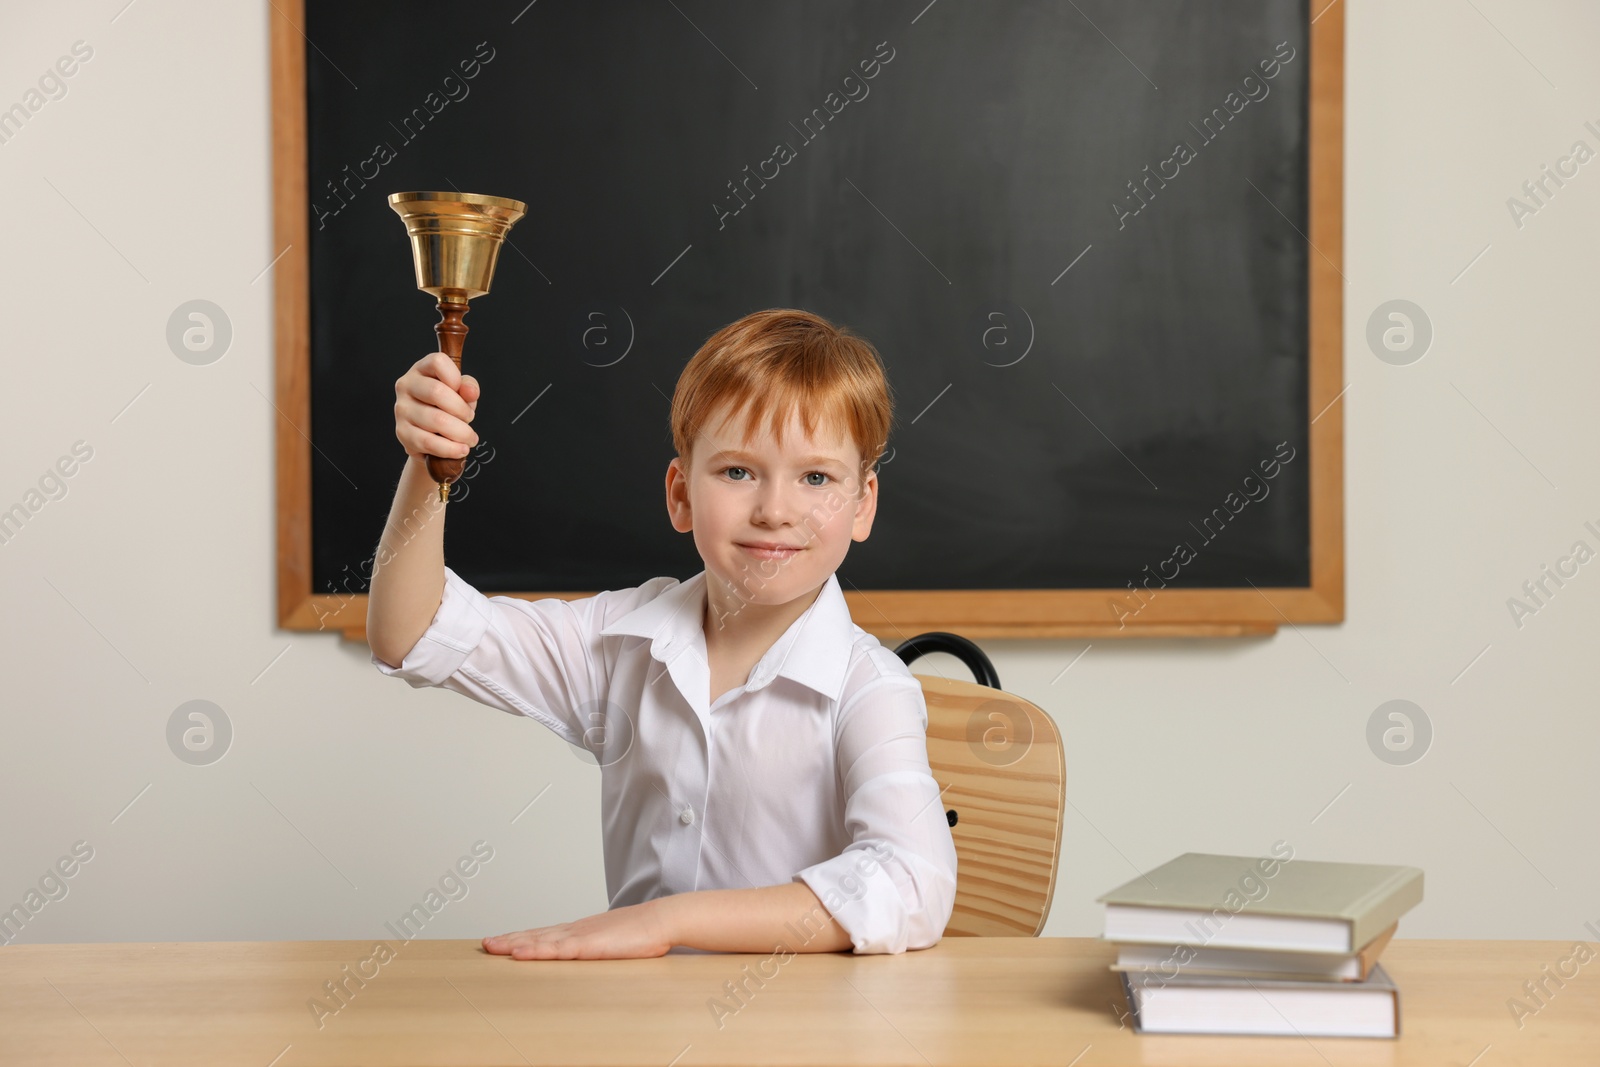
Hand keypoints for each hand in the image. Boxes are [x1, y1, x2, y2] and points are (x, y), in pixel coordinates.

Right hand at [393, 351, 479, 461]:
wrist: (432, 437)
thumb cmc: (448, 408)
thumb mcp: (462, 393)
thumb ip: (468, 387)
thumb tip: (470, 391)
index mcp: (421, 369)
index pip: (438, 362)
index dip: (456, 378)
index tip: (464, 393)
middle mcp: (406, 385)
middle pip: (437, 392)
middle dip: (462, 410)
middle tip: (470, 419)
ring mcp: (401, 409)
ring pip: (436, 420)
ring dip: (460, 432)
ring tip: (469, 438)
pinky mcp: (402, 432)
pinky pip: (428, 442)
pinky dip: (450, 448)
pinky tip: (461, 450)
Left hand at [482, 899, 673, 959]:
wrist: (661, 920)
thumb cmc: (642, 933)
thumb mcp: (614, 942)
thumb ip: (599, 946)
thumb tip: (593, 953)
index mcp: (581, 931)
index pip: (545, 935)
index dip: (522, 938)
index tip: (502, 941)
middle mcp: (575, 931)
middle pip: (535, 935)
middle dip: (509, 940)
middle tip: (485, 944)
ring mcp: (579, 936)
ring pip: (539, 940)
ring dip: (513, 943)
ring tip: (492, 947)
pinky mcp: (587, 945)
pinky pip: (555, 949)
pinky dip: (534, 950)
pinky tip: (518, 952)